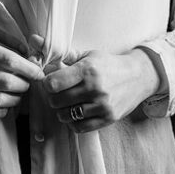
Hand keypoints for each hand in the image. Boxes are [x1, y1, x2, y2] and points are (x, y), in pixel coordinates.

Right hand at [0, 34, 44, 118]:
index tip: (38, 74)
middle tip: (28, 85)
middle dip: (23, 86)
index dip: (27, 68)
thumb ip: (2, 43)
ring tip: (18, 96)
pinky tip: (4, 107)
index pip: (6, 59)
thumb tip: (28, 52)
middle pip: (3, 81)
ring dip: (13, 100)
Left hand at [42, 49, 161, 132]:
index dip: (47, 83)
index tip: (51, 82)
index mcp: (88, 69)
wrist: (138, 76)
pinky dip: (73, 122)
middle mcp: (94, 88)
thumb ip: (65, 56)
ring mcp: (102, 105)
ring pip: (65, 116)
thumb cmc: (109, 65)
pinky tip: (77, 113)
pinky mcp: (108, 118)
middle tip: (60, 93)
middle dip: (54, 97)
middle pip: (56, 101)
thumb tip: (36, 46)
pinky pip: (79, 127)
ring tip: (69, 103)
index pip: (53, 83)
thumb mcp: (89, 55)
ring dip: (63, 111)